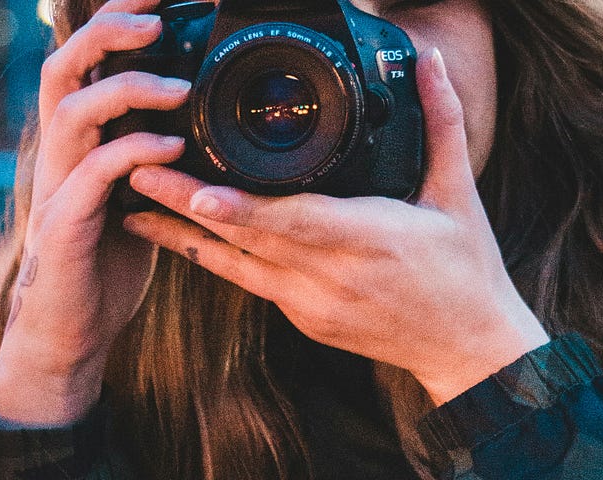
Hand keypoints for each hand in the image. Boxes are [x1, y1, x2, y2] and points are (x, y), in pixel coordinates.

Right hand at [0, 0, 184, 425]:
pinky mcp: (65, 225)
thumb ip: (153, 152)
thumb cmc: (104, 262)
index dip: (114, 18)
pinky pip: (93, 174)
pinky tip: (172, 146)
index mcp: (76, 140)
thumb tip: (197, 113)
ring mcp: (57, 187)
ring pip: (72, 111)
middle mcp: (59, 154)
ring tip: (178, 87)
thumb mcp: (136, 193)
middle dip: (107, 30)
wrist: (71, 332)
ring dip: (126, 89)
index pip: (84, 59)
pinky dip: (133, 152)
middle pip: (63, 66)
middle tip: (158, 18)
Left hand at [120, 49, 549, 404]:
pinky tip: (175, 232)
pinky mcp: (302, 318)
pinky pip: (247, 282)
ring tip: (133, 202)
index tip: (197, 190)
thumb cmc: (466, 269)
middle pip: (247, 239)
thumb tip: (432, 59)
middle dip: (187, 205)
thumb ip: (440, 121)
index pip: (297, 223)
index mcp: (371, 239)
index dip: (243, 209)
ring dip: (181, 234)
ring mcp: (311, 304)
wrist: (468, 350)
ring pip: (234, 266)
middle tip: (136, 170)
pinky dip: (210, 256)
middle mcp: (332, 276)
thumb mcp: (458, 193)